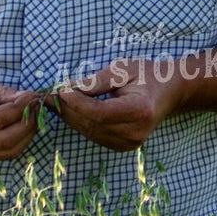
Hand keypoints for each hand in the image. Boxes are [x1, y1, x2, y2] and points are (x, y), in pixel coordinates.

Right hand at [0, 74, 41, 161]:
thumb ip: (1, 93)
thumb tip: (28, 99)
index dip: (21, 108)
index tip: (34, 97)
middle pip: (6, 138)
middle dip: (28, 123)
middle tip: (37, 107)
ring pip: (9, 151)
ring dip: (27, 134)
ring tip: (33, 116)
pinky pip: (4, 155)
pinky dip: (19, 142)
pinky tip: (22, 127)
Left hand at [41, 57, 188, 152]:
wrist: (168, 92)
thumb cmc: (147, 75)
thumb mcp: (124, 69)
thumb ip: (98, 80)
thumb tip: (70, 88)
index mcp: (139, 111)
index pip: (100, 112)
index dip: (77, 103)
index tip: (60, 89)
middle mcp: (135, 132)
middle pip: (92, 124)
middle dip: (67, 110)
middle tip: (48, 95)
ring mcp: (130, 143)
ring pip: (90, 132)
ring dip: (69, 117)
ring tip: (53, 101)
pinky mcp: (123, 146)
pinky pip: (94, 135)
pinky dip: (79, 123)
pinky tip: (68, 111)